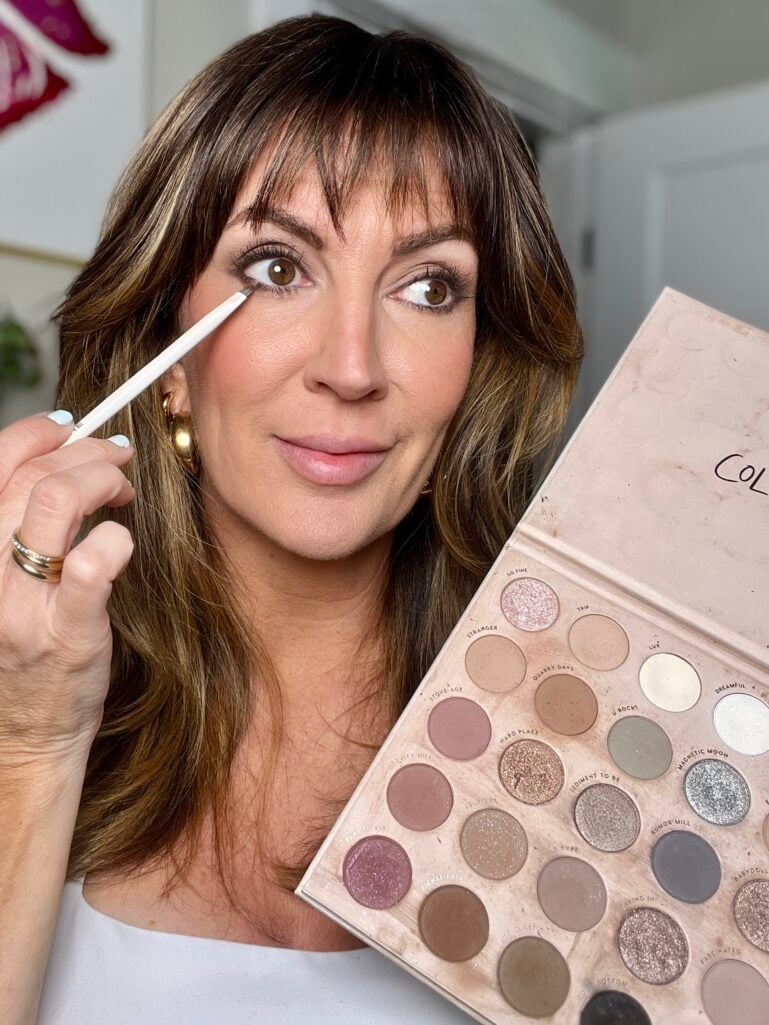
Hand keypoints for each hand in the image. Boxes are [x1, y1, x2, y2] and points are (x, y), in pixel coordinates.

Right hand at [0, 410, 135, 763]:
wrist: (23, 735)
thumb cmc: (19, 645)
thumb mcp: (0, 578)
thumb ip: (14, 525)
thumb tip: (58, 458)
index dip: (37, 432)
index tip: (72, 429)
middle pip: (32, 476)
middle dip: (87, 451)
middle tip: (116, 457)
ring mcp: (19, 603)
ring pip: (55, 502)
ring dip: (102, 480)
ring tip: (122, 490)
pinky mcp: (66, 633)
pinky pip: (91, 563)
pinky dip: (115, 539)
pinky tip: (122, 542)